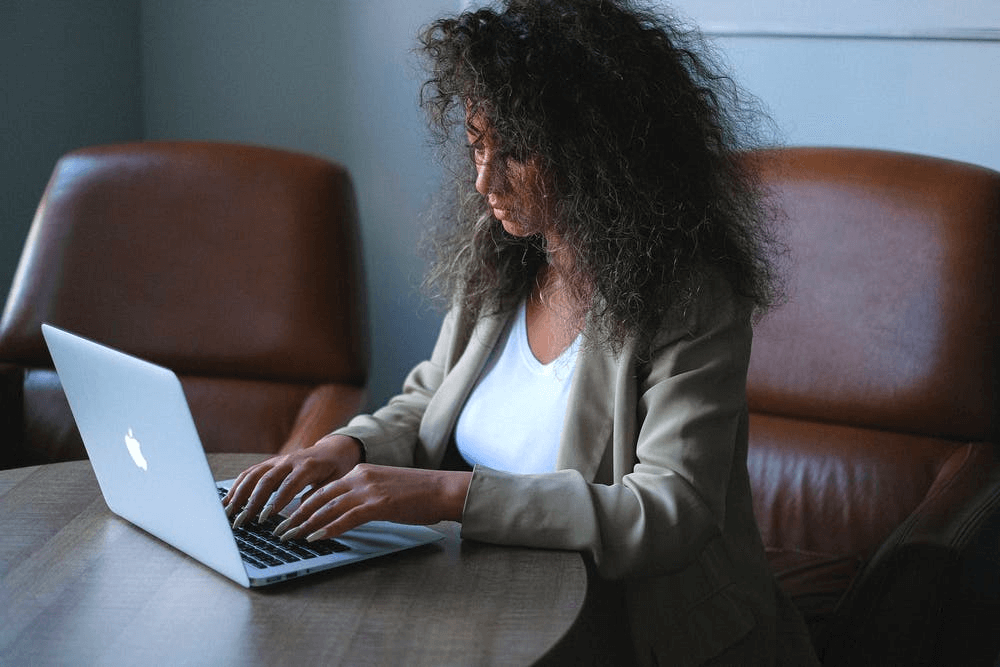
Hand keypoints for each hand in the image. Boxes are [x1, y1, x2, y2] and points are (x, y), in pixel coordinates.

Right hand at [223, 434, 363, 527]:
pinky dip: (237, 486)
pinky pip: (250, 473)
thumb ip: (319, 495)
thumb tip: (301, 512)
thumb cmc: (336, 468)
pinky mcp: (269, 463)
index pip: (289, 484)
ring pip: (253, 475)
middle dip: (252, 501)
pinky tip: (228, 500)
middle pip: (266, 480)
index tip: (267, 516)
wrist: (333, 449)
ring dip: (239, 494)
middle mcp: (289, 461)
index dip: (277, 500)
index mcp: (308, 466)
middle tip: (242, 520)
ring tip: (228, 512)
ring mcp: (277, 460)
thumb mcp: (335, 481)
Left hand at [272, 464, 471, 541]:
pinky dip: (329, 528)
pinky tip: (316, 538)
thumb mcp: (386, 489)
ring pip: (328, 508)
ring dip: (305, 525)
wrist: (443, 489)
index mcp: (361, 472)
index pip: (323, 489)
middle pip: (319, 497)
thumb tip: (348, 512)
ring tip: (290, 538)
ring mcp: (368, 489)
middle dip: (295, 516)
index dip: (302, 505)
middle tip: (279, 531)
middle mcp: (359, 477)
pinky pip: (347, 518)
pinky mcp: (378, 504)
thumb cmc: (419, 493)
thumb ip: (365, 496)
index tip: (288, 518)